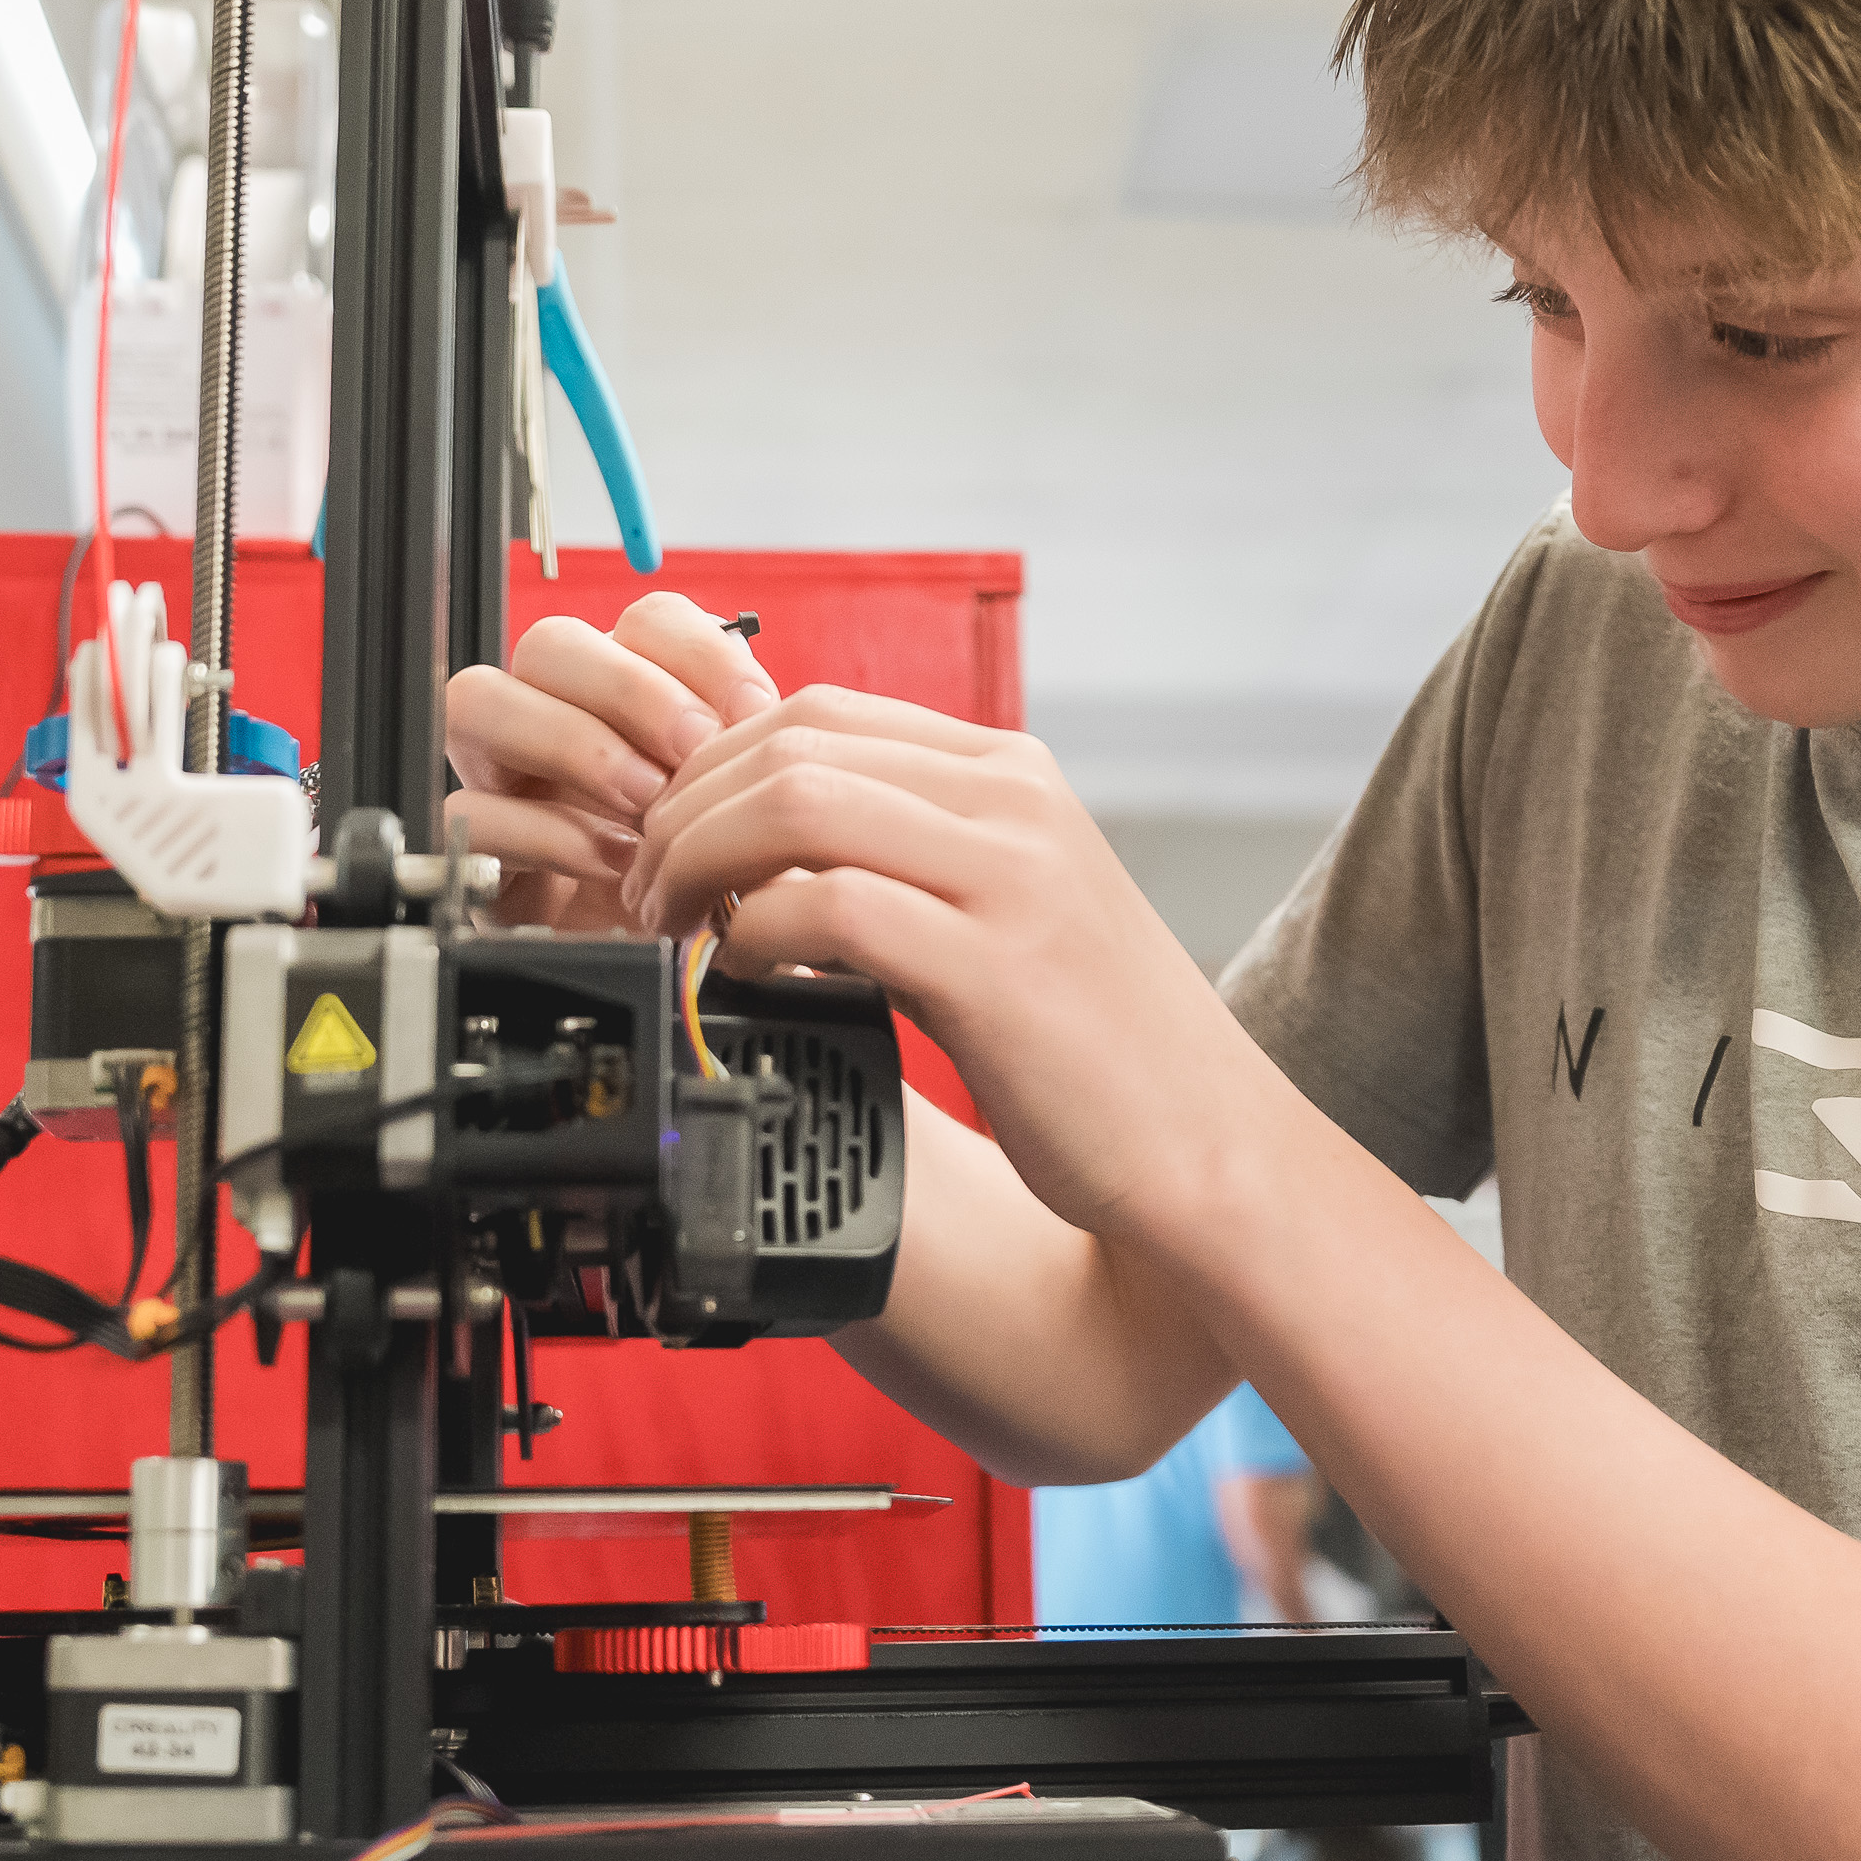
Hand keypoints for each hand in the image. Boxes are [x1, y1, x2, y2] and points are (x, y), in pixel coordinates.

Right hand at [436, 593, 777, 932]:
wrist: (677, 973)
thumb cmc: (710, 885)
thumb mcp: (745, 815)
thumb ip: (749, 755)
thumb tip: (765, 717)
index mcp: (634, 694)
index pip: (644, 621)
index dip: (699, 652)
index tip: (756, 709)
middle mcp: (560, 718)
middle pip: (550, 644)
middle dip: (628, 689)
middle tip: (692, 750)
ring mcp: (506, 778)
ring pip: (479, 702)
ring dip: (572, 743)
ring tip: (646, 801)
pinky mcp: (478, 849)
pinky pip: (472, 811)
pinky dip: (548, 831)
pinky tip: (614, 860)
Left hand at [621, 689, 1279, 1242]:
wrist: (1209, 1149)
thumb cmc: (1099, 1050)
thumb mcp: (1008, 911)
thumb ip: (911, 861)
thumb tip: (768, 855)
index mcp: (1013, 774)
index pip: (818, 711)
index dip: (713, 767)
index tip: (672, 841)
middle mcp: (1014, 802)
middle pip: (789, 744)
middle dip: (685, 813)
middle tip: (651, 893)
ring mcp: (1009, 876)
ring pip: (796, 803)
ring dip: (701, 863)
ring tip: (680, 928)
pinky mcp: (994, 964)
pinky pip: (830, 906)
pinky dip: (757, 933)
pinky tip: (746, 974)